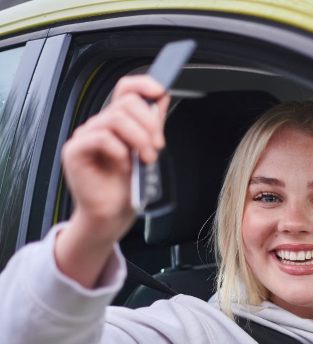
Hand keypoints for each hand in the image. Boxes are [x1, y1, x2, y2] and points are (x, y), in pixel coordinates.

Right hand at [55, 75, 169, 287]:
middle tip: (158, 146)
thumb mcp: (147, 151)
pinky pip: (101, 138)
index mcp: (116, 122)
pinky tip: (125, 165)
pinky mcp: (75, 151)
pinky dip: (119, 151)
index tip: (161, 92)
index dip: (143, 84)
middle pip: (125, 103)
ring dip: (139, 138)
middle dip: (149, 123)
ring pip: (115, 118)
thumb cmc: (127, 187)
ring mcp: (85, 136)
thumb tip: (161, 98)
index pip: (125, 88)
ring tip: (147, 159)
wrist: (112, 215)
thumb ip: (152, 125)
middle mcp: (99, 125)